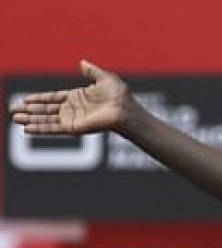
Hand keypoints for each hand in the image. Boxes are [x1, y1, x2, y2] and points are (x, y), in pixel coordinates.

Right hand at [9, 60, 129, 135]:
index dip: (39, 99)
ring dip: (30, 119)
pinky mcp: (74, 128)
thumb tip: (82, 62)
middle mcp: (73, 109)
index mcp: (78, 98)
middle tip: (13, 110)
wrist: (127, 110)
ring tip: (15, 118)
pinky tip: (27, 129)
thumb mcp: (104, 78)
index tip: (25, 99)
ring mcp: (73, 119)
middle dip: (29, 110)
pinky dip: (40, 129)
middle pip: (46, 110)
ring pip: (46, 119)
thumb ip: (91, 71)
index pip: (53, 98)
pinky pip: (53, 128)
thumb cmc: (120, 96)